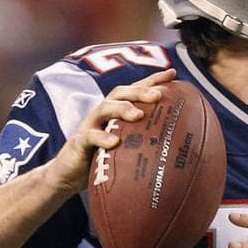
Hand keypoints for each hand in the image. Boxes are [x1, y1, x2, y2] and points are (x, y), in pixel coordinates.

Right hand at [42, 68, 176, 195]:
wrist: (69, 175)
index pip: (135, 90)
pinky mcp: (78, 142)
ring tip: (138, 114)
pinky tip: (115, 142)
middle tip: (158, 95)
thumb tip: (178, 145)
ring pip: (104, 108)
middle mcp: (103, 114)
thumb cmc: (102, 157)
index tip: (172, 73)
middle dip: (140, 91)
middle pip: (120, 93)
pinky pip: (89, 136)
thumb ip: (144, 140)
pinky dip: (102, 137)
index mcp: (116, 111)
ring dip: (122, 108)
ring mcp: (90, 126)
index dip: (152, 79)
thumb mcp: (126, 146)